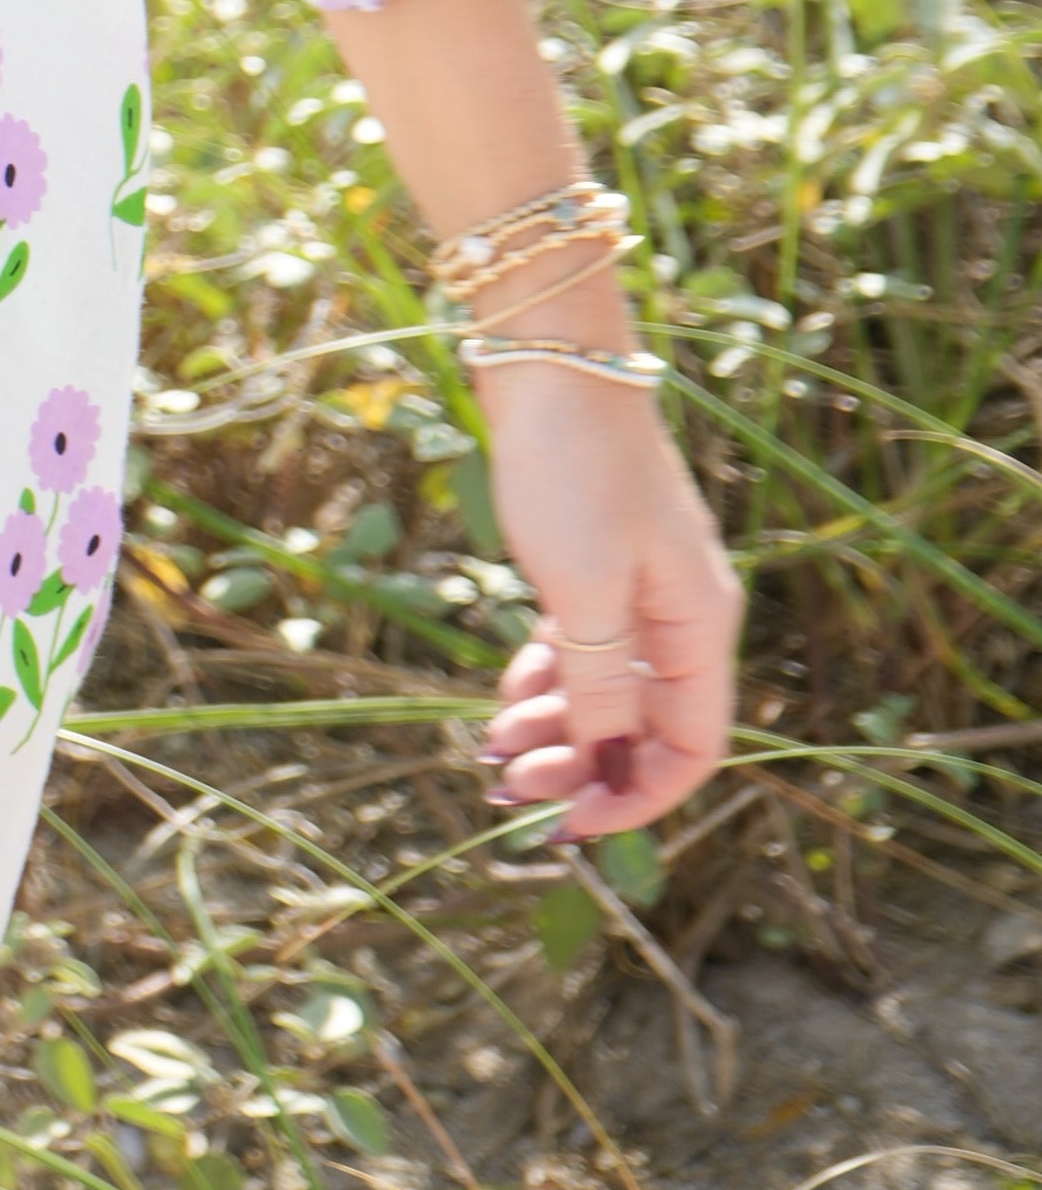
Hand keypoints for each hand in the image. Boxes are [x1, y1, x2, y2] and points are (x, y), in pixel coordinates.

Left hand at [476, 369, 741, 840]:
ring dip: (556, 728)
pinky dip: (547, 677)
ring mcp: (639, 586)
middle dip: (580, 767)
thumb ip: (600, 685)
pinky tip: (507, 694)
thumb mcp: (585, 592)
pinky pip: (581, 647)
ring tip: (490, 750)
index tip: (569, 828)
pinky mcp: (595, 560)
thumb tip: (610, 765)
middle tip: (505, 786)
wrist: (551, 361)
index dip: (637, 798)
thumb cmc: (574, 470)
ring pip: (606, 688)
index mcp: (700, 626)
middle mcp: (681, 614)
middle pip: (645, 726)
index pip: (691, 748)